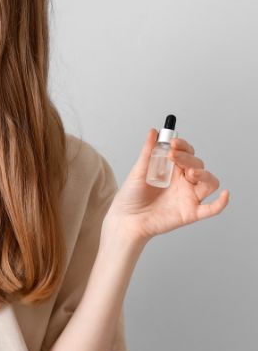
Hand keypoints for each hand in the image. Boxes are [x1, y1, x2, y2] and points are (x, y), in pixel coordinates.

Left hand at [104, 128, 229, 243]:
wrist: (126, 218)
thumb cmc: (132, 195)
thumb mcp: (138, 171)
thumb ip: (148, 152)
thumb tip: (153, 131)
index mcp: (173, 169)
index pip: (187, 153)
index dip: (183, 146)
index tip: (173, 142)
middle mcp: (183, 181)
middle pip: (198, 165)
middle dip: (188, 158)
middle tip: (173, 156)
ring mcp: (188, 196)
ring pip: (209, 182)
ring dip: (204, 174)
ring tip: (189, 173)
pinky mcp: (190, 213)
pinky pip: (211, 209)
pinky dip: (221, 202)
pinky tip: (224, 195)